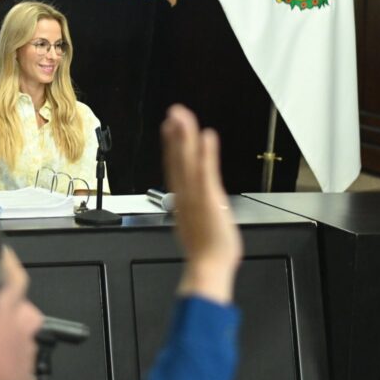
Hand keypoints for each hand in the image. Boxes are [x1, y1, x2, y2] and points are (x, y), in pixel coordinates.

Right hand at [161, 104, 241, 302]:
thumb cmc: (206, 253)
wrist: (207, 268)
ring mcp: (196, 195)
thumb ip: (193, 214)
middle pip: (177, 159)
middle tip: (173, 112)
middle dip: (175, 134)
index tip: (169, 128)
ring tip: (182, 116)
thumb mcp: (196, 228)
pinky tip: (206, 136)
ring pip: (187, 160)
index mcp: (183, 201)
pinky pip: (206, 171)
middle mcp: (186, 194)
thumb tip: (192, 210)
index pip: (175, 167)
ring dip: (185, 136)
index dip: (171, 146)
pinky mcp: (209, 198)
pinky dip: (206, 153)